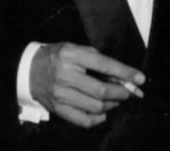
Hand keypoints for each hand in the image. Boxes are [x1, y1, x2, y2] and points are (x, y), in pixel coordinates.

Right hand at [30, 42, 144, 127]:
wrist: (28, 70)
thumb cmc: (57, 56)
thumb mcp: (76, 49)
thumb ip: (97, 62)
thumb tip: (122, 78)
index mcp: (72, 55)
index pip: (104, 65)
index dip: (125, 73)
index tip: (140, 79)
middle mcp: (65, 75)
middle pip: (101, 91)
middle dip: (121, 93)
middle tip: (129, 92)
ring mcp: (60, 94)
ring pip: (95, 106)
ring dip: (112, 104)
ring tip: (115, 99)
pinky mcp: (58, 109)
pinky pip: (84, 120)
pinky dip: (98, 118)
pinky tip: (102, 111)